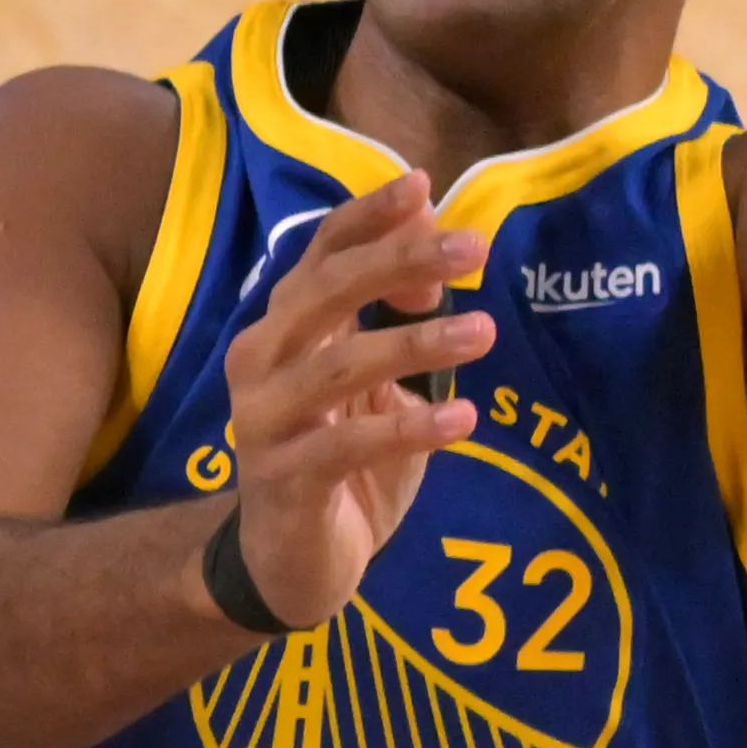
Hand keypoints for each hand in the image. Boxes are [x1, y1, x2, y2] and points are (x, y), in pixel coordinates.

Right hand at [216, 175, 491, 634]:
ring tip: (485, 330)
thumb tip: (436, 251)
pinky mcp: (285, 478)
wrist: (287, 562)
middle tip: (473, 245)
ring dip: (415, 344)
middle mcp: (261, 361)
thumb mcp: (375, 387)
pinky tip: (463, 420)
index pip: (319, 253)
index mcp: (283, 329)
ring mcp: (265, 420)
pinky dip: (408, 429)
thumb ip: (395, 323)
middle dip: (399, 261)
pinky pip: (349, 445)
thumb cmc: (341, 463)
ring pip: (339, 365)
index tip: (424, 185)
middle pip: (324, 292)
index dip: (367, 217)